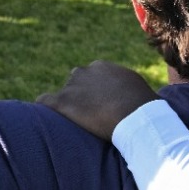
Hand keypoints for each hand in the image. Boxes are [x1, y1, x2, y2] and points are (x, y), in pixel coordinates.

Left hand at [38, 61, 158, 139]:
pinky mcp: (64, 101)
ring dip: (66, 104)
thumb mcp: (140, 92)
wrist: (137, 116)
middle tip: (87, 116)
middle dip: (80, 96)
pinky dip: (44, 108)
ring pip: (63, 93)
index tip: (99, 106)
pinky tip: (43, 119)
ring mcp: (73, 86)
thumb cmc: (145, 107)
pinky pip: (45, 101)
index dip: (94, 92)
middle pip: (76, 82)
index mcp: (104, 67)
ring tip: (69, 122)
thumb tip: (140, 102)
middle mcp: (86, 71)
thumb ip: (130, 91)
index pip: (92, 76)